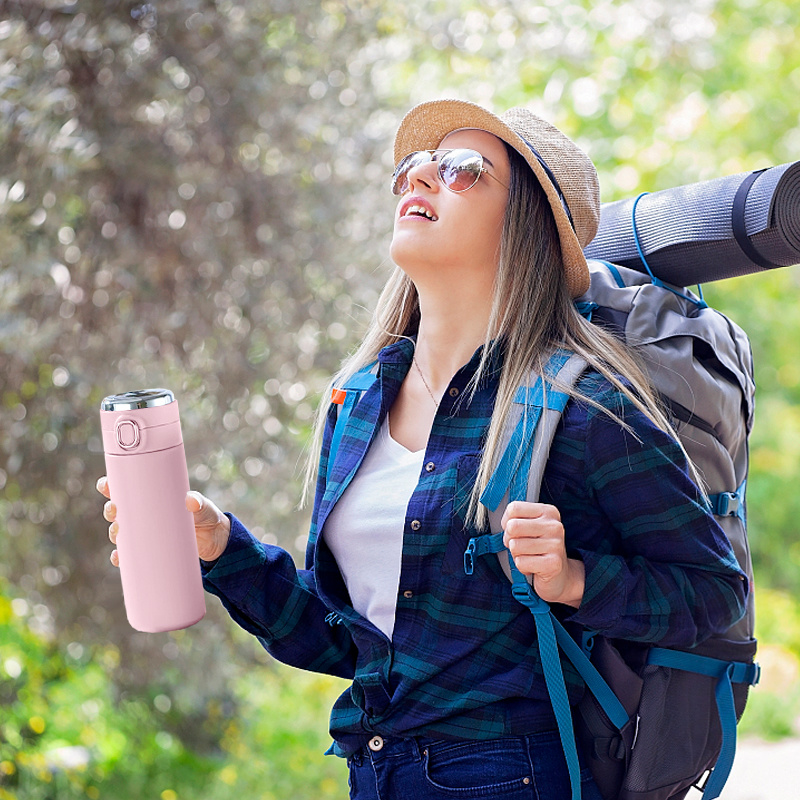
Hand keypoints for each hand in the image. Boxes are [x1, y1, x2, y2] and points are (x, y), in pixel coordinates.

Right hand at [96, 476, 231, 565]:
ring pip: (120, 532)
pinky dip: (121, 557)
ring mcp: (147, 534)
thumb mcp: (204, 508)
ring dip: (114, 532)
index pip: (128, 489)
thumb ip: (199, 503)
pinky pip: (130, 555)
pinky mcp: (151, 551)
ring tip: (118, 533)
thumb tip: (191, 501)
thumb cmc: (207, 517)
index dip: (112, 486)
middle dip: (111, 510)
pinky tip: (119, 558)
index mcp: (154, 498)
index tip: (106, 484)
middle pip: (119, 511)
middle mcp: (146, 515)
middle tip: (114, 510)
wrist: (215, 542)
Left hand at [501, 500, 584, 607]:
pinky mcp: (553, 564)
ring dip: (516, 555)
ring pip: (515, 546)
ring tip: (529, 557)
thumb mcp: (528, 528)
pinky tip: (534, 567)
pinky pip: (520, 562)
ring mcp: (556, 544)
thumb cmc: (537, 549)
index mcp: (548, 512)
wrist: (559, 576)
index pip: (514, 508)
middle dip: (509, 540)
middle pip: (512, 526)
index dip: (507, 522)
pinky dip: (522, 567)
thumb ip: (515, 519)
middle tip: (520, 547)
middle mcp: (554, 526)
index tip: (516, 532)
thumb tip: (503, 523)